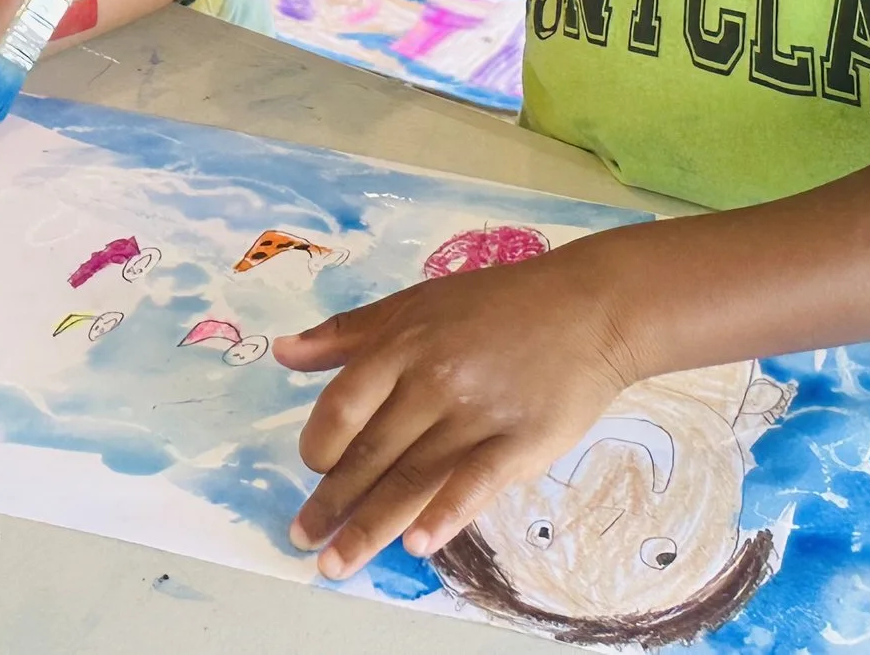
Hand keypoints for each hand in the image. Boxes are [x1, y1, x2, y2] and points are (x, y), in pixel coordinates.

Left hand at [274, 239, 641, 578]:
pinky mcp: (520, 442)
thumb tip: (283, 353)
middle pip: (372, 453)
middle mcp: (434, 381)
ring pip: (413, 478)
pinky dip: (446, 516)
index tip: (312, 470)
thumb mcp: (414, 304)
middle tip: (303, 541)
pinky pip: (475, 485)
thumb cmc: (494, 305)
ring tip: (337, 565)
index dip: (320, 445)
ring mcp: (478, 414)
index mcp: (404, 346)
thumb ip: (347, 334)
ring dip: (370, 528)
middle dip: (332, 504)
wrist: (586, 309)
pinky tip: (419, 546)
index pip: (344, 407)